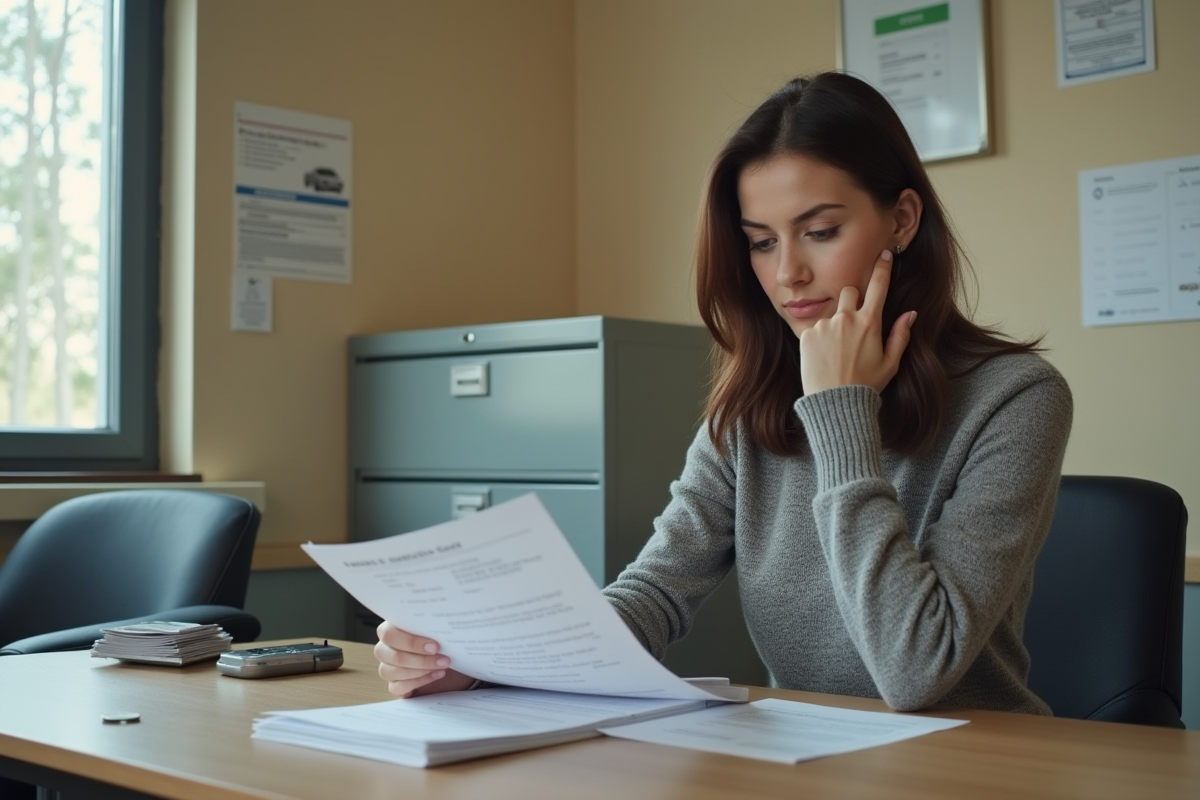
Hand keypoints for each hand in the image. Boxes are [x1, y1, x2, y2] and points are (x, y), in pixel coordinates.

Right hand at [374, 620, 475, 697]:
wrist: (448, 660)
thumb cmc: (439, 641)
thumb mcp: (436, 633)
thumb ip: (431, 628)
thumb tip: (440, 628)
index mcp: (390, 629)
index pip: (388, 634)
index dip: (411, 642)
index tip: (434, 646)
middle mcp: (384, 649)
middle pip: (391, 655)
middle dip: (420, 659)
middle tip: (443, 658)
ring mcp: (387, 668)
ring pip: (391, 672)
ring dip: (421, 670)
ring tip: (442, 666)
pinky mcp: (394, 685)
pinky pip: (399, 686)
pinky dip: (420, 681)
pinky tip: (437, 675)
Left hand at [798, 249, 916, 394]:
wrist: (835, 403)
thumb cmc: (866, 385)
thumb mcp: (890, 363)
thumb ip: (900, 335)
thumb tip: (910, 314)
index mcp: (870, 323)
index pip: (878, 286)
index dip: (881, 268)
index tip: (882, 254)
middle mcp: (846, 318)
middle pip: (849, 291)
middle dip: (852, 300)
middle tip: (853, 324)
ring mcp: (825, 325)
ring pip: (831, 314)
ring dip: (835, 325)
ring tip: (837, 353)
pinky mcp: (807, 334)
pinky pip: (816, 329)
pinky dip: (820, 339)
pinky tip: (824, 358)